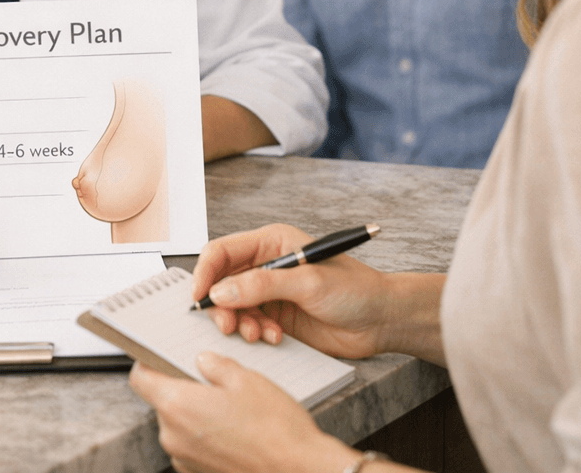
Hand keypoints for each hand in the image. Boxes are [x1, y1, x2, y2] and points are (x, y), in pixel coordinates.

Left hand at [130, 353, 358, 472]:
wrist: (299, 470)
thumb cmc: (275, 428)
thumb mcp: (245, 378)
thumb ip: (215, 365)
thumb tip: (203, 361)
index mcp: (179, 406)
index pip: (141, 379)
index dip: (149, 364)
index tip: (161, 357)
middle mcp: (174, 437)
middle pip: (163, 401)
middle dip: (182, 387)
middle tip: (211, 379)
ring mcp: (186, 460)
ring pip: (179, 424)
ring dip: (197, 412)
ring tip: (230, 406)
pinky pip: (193, 445)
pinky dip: (207, 434)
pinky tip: (235, 428)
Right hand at [191, 223, 389, 359]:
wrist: (381, 320)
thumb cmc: (354, 289)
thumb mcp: (308, 282)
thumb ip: (262, 285)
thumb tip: (220, 292)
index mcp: (271, 242)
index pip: (222, 251)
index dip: (205, 273)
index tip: (199, 298)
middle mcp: (265, 264)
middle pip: (221, 281)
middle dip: (221, 305)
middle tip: (229, 326)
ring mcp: (269, 292)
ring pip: (232, 306)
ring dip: (240, 323)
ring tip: (259, 334)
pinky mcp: (275, 317)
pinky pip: (249, 324)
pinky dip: (254, 333)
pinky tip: (274, 337)